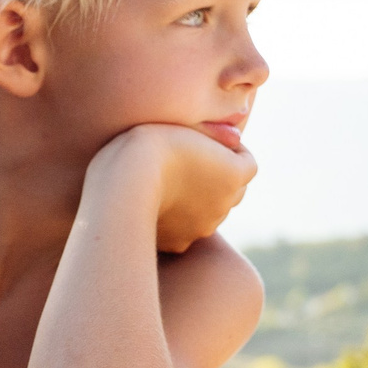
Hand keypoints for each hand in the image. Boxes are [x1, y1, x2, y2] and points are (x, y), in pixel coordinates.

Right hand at [93, 122, 256, 254]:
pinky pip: (186, 231)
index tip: (206, 145)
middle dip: (219, 178)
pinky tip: (157, 207)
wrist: (121, 185)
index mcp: (235, 173)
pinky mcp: (180, 242)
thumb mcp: (186, 124)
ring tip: (169, 186)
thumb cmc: (149, 146)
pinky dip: (178, 221)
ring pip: (210, 212)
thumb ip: (216, 132)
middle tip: (188, 165)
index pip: (247, 162)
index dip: (228, 151)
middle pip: (233, 190)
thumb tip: (236, 138)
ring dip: (199, 200)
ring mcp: (203, 226)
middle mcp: (226, 203)